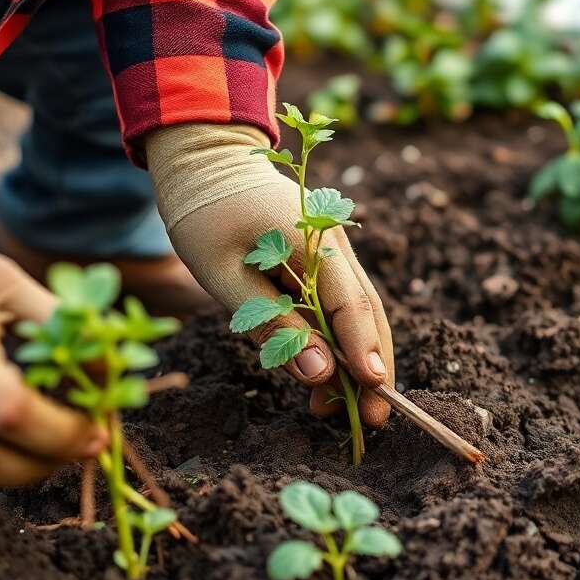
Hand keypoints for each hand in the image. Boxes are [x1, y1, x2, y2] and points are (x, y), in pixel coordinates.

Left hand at [147, 125, 394, 426]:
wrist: (205, 159)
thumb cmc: (204, 213)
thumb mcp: (222, 274)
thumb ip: (270, 324)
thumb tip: (319, 373)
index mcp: (313, 239)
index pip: (351, 304)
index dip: (365, 351)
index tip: (376, 391)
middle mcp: (335, 245)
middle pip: (367, 313)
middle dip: (372, 368)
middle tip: (372, 420)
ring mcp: (333, 252)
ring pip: (358, 313)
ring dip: (354, 361)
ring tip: (335, 410)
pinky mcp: (322, 262)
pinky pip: (339, 305)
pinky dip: (337, 341)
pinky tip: (322, 375)